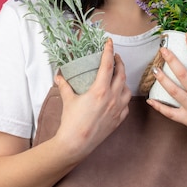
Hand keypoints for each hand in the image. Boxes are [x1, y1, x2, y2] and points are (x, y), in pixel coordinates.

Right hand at [53, 38, 131, 160]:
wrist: (76, 144)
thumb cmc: (71, 122)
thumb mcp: (67, 100)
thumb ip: (64, 85)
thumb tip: (59, 75)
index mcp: (100, 90)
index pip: (107, 65)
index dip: (108, 51)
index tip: (109, 42)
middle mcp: (112, 98)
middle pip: (121, 74)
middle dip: (119, 63)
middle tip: (115, 57)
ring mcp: (118, 109)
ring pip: (127, 89)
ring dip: (123, 80)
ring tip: (117, 77)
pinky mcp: (119, 119)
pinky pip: (126, 104)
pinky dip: (123, 97)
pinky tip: (118, 96)